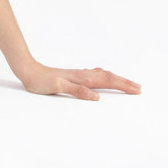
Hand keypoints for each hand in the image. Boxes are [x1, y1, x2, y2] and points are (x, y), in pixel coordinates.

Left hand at [18, 62, 141, 99]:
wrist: (28, 70)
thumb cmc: (41, 80)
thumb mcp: (58, 87)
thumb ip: (77, 90)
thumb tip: (96, 97)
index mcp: (82, 78)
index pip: (107, 81)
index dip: (123, 85)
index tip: (136, 90)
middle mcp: (82, 75)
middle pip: (108, 77)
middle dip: (124, 82)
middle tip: (138, 88)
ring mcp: (78, 75)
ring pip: (102, 76)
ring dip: (116, 79)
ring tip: (126, 83)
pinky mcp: (72, 76)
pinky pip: (94, 76)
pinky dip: (104, 77)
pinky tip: (102, 78)